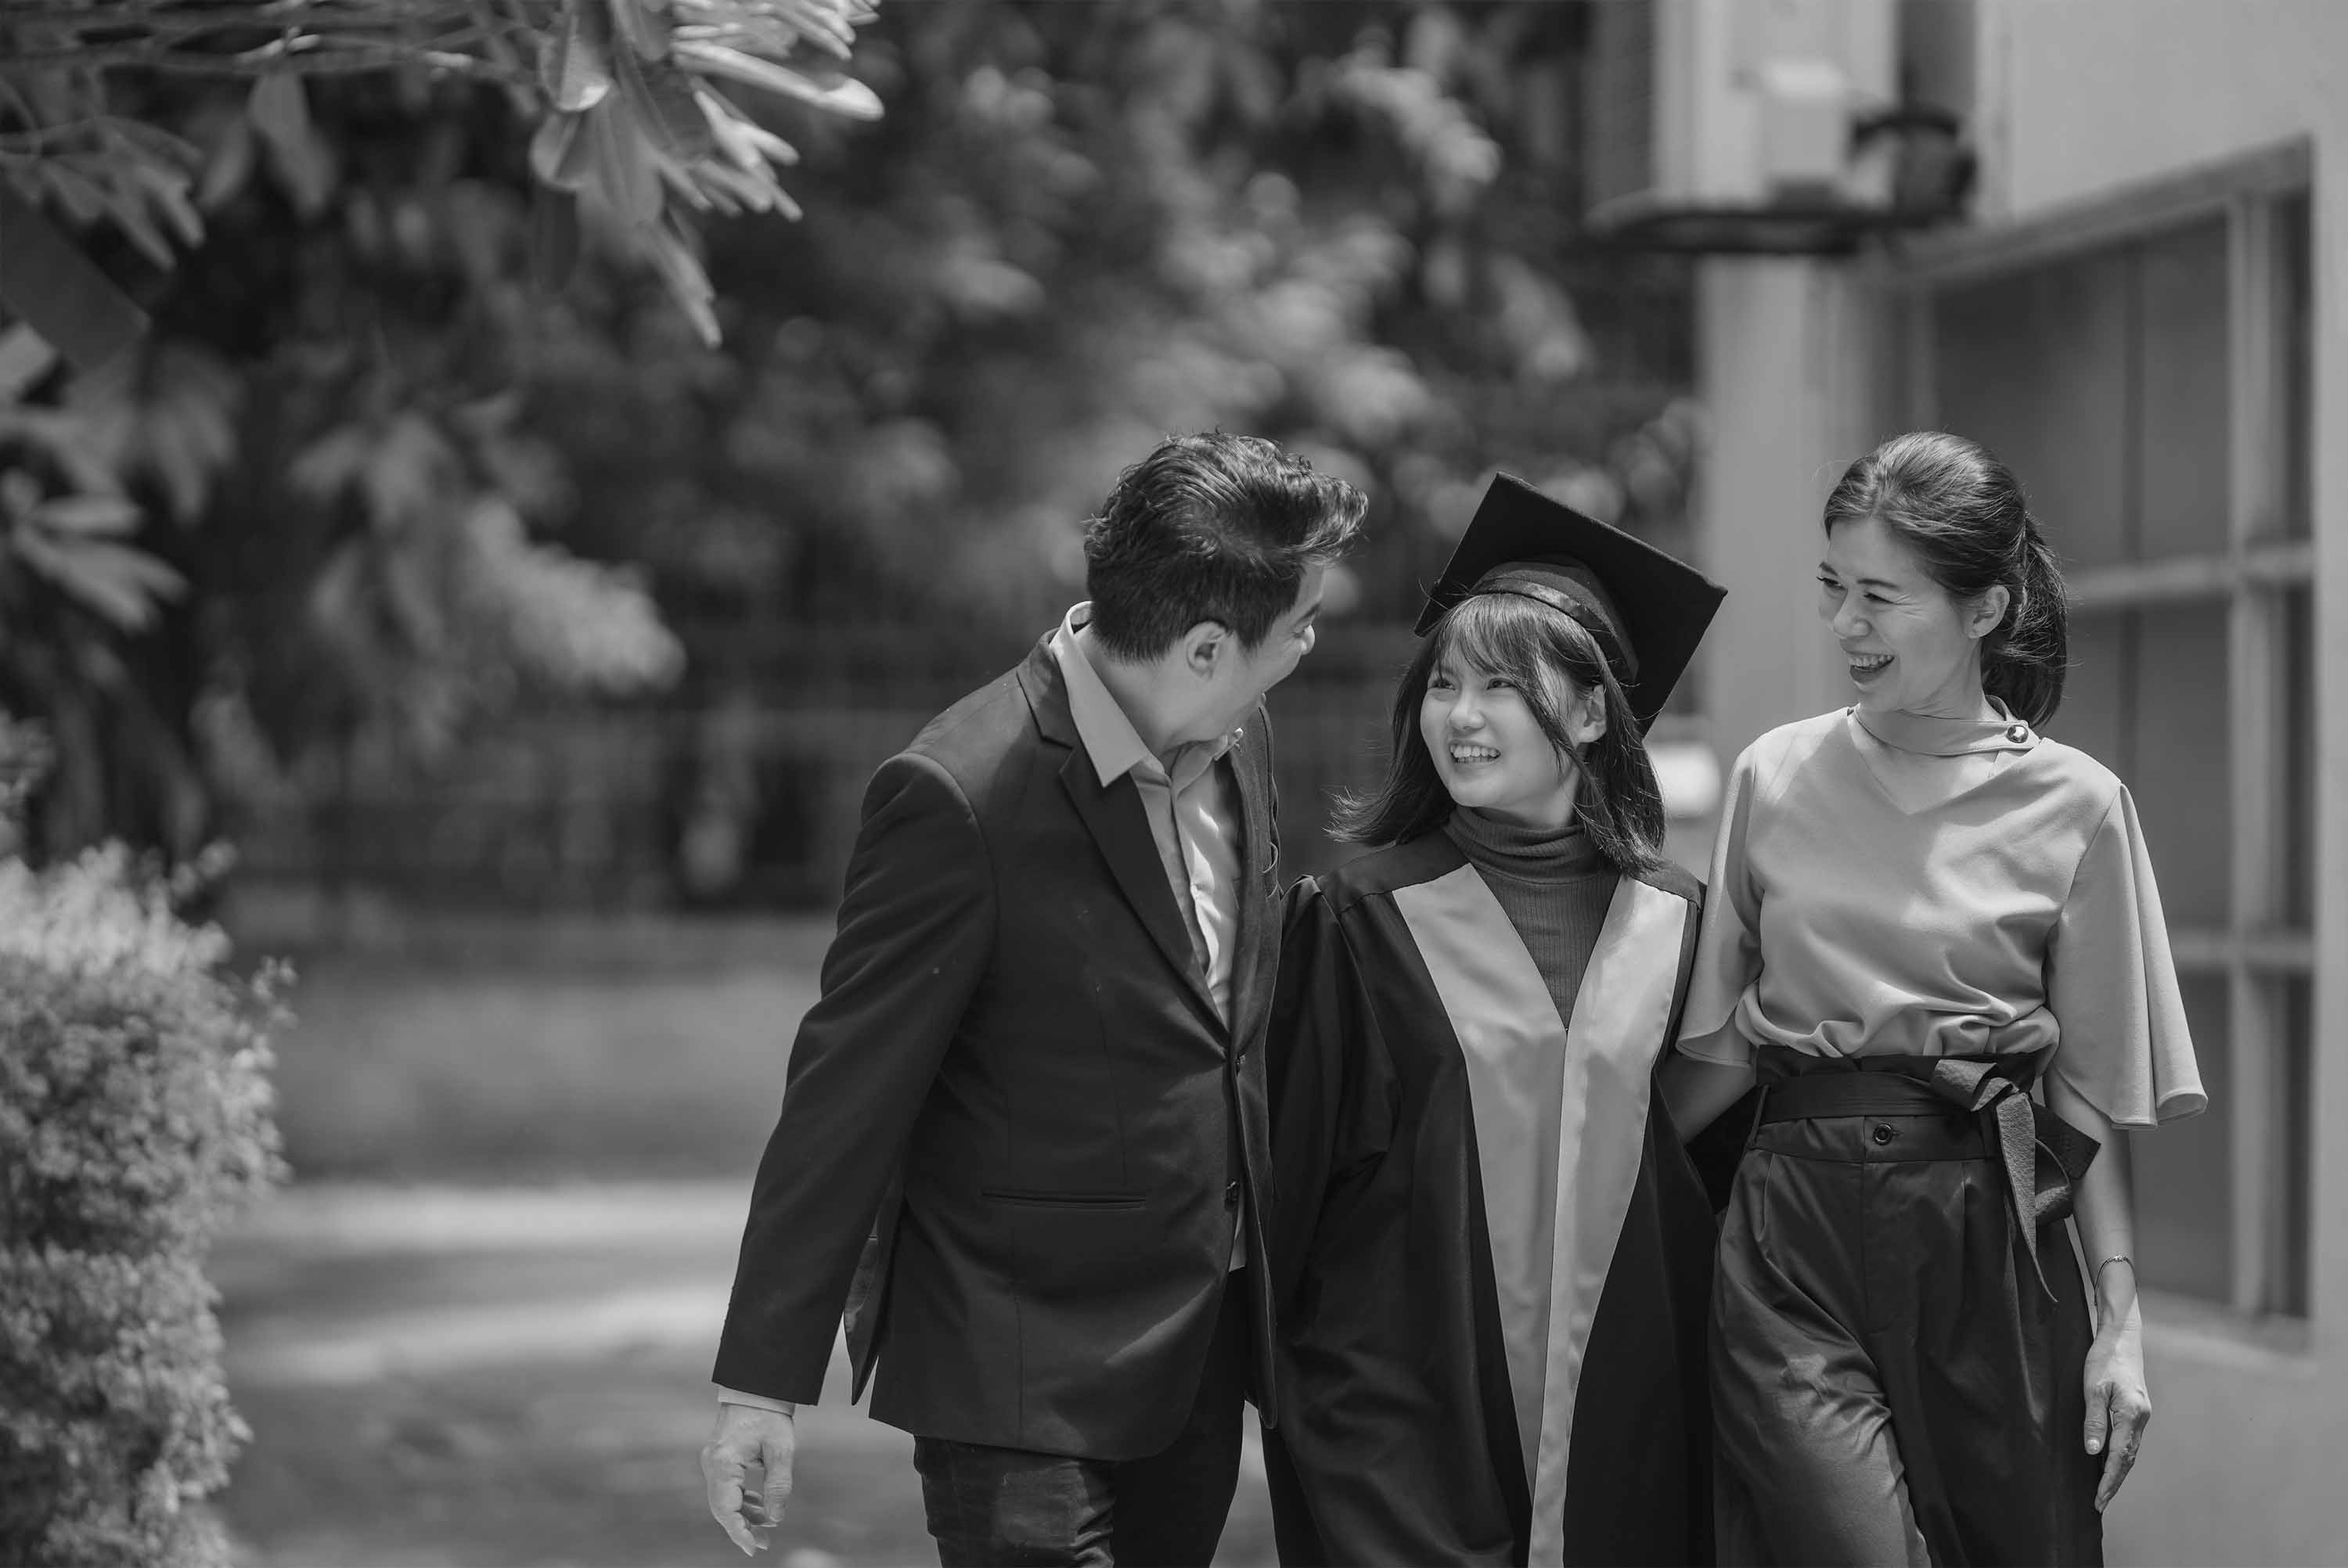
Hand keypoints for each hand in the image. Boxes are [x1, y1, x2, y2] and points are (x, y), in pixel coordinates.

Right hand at [702, 1403, 797, 1555]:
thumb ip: (778, 1486)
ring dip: (744, 1515)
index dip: (740, 1532)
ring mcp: (713, 1461)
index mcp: (723, 1462)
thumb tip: (775, 1518)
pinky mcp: (719, 1459)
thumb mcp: (781, 1450)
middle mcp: (712, 1464)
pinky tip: (760, 1506)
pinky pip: (727, 1487)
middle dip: (743, 1528)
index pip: (726, 1508)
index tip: (755, 1548)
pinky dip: (742, 1500)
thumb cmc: (769, 1413)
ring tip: (767, 1527)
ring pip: (724, 1499)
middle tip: (764, 1543)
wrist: (758, 1386)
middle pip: (722, 1508)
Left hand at [2082, 1268, 2149, 1512]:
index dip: (2108, 1480)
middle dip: (2113, 1482)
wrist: (2122, 1338)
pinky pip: (2129, 1441)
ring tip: (2103, 1490)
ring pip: (2130, 1452)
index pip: (2119, 1457)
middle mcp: (2140, 1418)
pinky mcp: (2137, 1410)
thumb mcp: (2092, 1387)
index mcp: (2130, 1414)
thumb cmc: (2104, 1359)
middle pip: (2127, 1459)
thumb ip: (2094, 1420)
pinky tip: (2110, 1463)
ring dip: (2117, 1472)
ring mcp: (2141, 1415)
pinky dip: (2120, 1457)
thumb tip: (2093, 1452)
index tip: (2099, 1499)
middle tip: (2099, 1503)